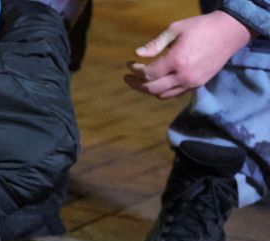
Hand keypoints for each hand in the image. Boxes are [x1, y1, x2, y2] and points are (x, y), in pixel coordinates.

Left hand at [124, 11, 252, 98]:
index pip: (148, 74)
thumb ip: (156, 44)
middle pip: (152, 89)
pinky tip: (156, 82)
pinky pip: (174, 94)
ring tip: (140, 81)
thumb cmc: (201, 27)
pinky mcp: (198, 85)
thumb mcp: (176, 29)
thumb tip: (138, 53)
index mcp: (177, 60)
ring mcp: (192, 83)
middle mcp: (184, 76)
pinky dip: (162, 90)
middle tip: (127, 78)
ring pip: (163, 95)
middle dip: (136, 84)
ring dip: (148, 90)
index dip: (135, 71)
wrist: (230, 32)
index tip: (129, 63)